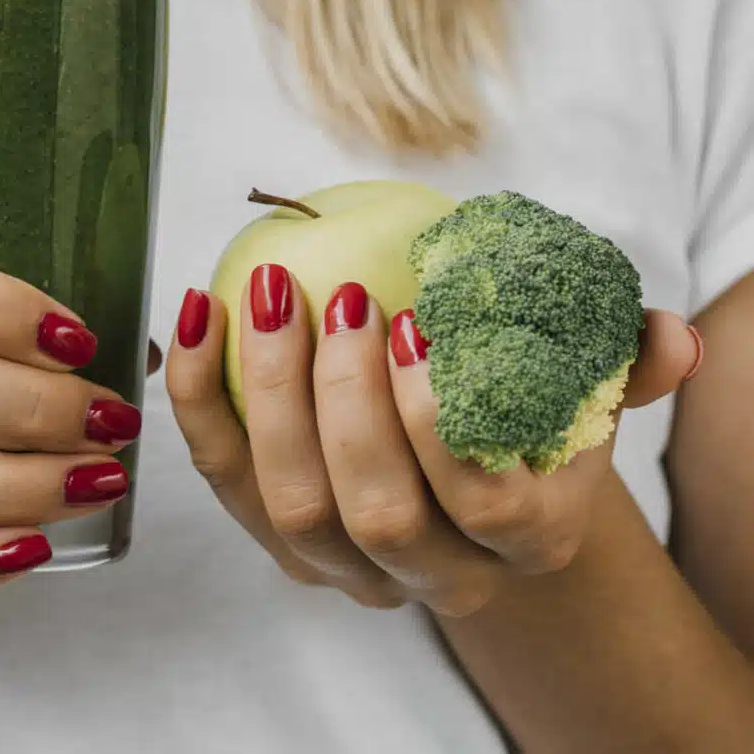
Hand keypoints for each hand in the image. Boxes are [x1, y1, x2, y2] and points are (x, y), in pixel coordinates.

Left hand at [167, 267, 700, 613]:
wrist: (471, 486)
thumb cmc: (520, 426)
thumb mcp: (577, 391)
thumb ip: (620, 367)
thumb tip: (669, 338)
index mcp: (521, 539)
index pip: (480, 503)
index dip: (437, 418)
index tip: (413, 321)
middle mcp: (433, 576)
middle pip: (372, 511)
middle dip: (344, 399)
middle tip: (345, 301)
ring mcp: (344, 569)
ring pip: (287, 503)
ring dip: (267, 391)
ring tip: (271, 293)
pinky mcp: (276, 540)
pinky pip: (222, 476)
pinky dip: (199, 395)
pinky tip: (199, 314)